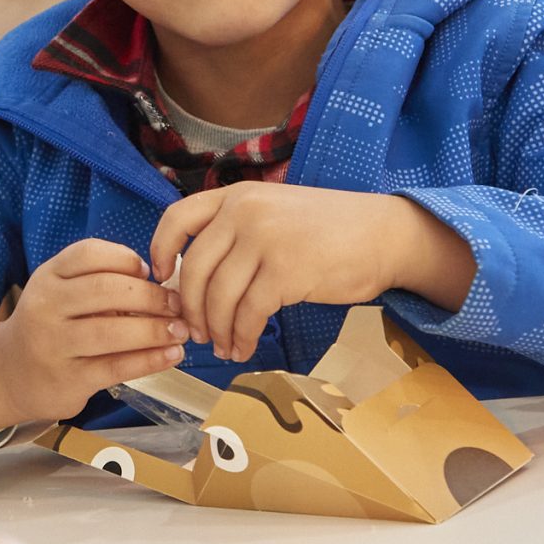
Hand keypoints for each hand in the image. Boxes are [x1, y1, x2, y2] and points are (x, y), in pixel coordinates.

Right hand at [0, 239, 186, 430]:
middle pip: (106, 289)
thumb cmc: (50, 325)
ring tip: (181, 330)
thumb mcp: (60, 292)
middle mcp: (46, 306)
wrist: (9, 373)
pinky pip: (117, 367)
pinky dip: (150, 360)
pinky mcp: (69, 379)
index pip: (89, 253)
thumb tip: (162, 284)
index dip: (126, 259)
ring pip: (113, 331)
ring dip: (156, 329)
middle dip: (151, 296)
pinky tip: (172, 355)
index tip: (150, 271)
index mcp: (48, 276)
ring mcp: (55, 344)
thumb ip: (99, 282)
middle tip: (177, 304)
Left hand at [148, 186, 474, 362]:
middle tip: (195, 331)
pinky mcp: (285, 271)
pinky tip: (244, 348)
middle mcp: (244, 212)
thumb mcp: (274, 211)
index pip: (177, 219)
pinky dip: (241, 337)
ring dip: (216, 329)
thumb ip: (236, 232)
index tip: (161, 280)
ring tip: (222, 346)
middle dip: (190, 308)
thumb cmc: (330, 230)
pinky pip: (248, 313)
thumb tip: (195, 279)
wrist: (384, 234)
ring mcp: (264, 240)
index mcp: (237, 195)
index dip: (159, 252)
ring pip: (218, 297)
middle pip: (193, 269)